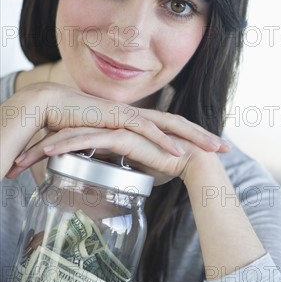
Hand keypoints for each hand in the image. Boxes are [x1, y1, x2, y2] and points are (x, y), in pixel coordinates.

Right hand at [5, 84, 229, 179]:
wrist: (52, 110)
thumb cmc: (77, 127)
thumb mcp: (103, 145)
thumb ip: (117, 154)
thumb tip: (124, 171)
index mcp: (139, 123)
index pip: (172, 131)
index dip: (193, 140)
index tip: (213, 151)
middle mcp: (139, 117)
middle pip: (179, 125)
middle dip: (204, 136)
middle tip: (227, 149)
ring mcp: (130, 116)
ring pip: (170, 125)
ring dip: (193, 137)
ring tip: (214, 149)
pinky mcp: (117, 119)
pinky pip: (145, 130)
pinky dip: (163, 141)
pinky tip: (179, 152)